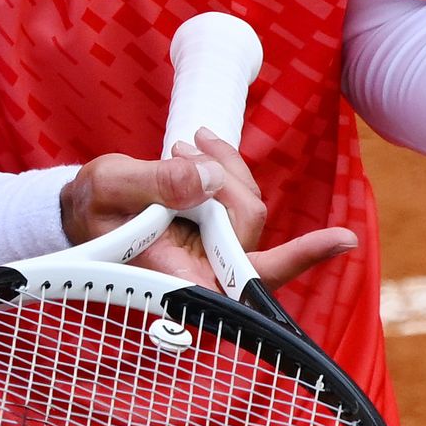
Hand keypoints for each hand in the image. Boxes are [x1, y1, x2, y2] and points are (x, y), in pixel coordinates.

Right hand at [59, 130, 358, 289]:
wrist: (81, 211)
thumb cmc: (90, 207)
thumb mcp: (109, 185)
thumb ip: (154, 184)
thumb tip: (205, 178)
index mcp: (176, 276)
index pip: (247, 276)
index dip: (297, 258)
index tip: (344, 239)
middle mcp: (205, 274)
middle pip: (247, 221)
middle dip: (220, 177)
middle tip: (179, 151)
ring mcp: (216, 256)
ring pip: (248, 205)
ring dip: (221, 168)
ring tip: (180, 150)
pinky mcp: (220, 238)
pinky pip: (242, 199)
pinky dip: (226, 169)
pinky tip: (199, 149)